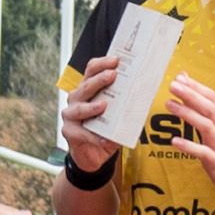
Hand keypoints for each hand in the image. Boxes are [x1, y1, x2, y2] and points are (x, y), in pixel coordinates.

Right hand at [58, 55, 123, 169]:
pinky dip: (93, 136)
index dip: (102, 63)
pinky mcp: (69, 132)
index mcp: (88, 89)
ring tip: (103, 106)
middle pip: (85, 85)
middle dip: (99, 80)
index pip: (91, 70)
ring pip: (79, 108)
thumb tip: (144, 94)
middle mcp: (77, 98)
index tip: (115, 60)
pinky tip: (104, 139)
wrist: (94, 154)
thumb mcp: (117, 114)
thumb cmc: (105, 130)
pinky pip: (81, 133)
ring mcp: (71, 115)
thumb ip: (125, 104)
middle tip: (112, 76)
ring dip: (92, 107)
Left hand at [159, 74, 214, 199]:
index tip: (180, 78)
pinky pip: (203, 152)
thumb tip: (186, 82)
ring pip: (206, 126)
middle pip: (208, 108)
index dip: (196, 87)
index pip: (211, 97)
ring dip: (188, 114)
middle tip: (173, 86)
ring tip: (169, 105)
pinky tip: (175, 141)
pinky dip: (189, 146)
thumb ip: (202, 104)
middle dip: (190, 95)